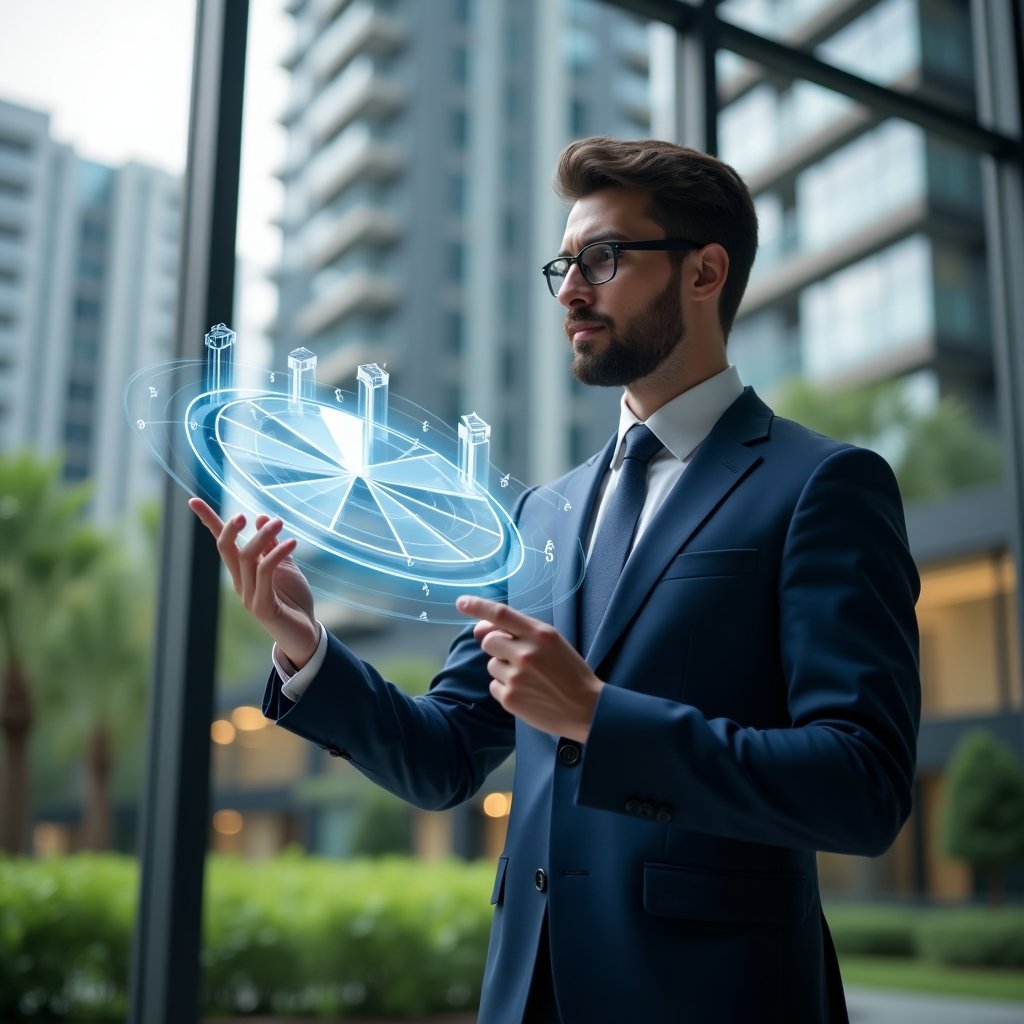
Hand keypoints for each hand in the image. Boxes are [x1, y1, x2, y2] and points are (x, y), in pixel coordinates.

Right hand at [189, 498, 318, 668]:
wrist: (305, 633)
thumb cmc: (293, 600)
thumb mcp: (285, 567)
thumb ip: (272, 546)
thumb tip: (261, 518)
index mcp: (243, 572)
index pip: (222, 543)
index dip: (208, 521)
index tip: (193, 500)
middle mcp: (240, 582)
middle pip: (225, 550)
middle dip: (229, 529)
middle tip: (245, 515)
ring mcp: (249, 595)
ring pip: (247, 558)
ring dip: (262, 537)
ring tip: (279, 522)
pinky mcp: (262, 606)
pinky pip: (266, 573)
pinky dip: (277, 554)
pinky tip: (292, 543)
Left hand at [456, 596, 603, 741]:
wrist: (586, 709)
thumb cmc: (569, 672)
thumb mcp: (553, 643)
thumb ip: (519, 633)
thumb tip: (478, 630)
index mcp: (540, 634)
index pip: (501, 613)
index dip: (478, 606)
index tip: (461, 602)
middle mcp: (526, 653)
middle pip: (490, 641)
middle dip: (498, 647)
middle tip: (519, 658)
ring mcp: (517, 677)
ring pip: (492, 665)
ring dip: (504, 669)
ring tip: (530, 679)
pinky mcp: (510, 698)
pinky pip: (494, 686)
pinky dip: (506, 688)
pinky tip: (527, 693)